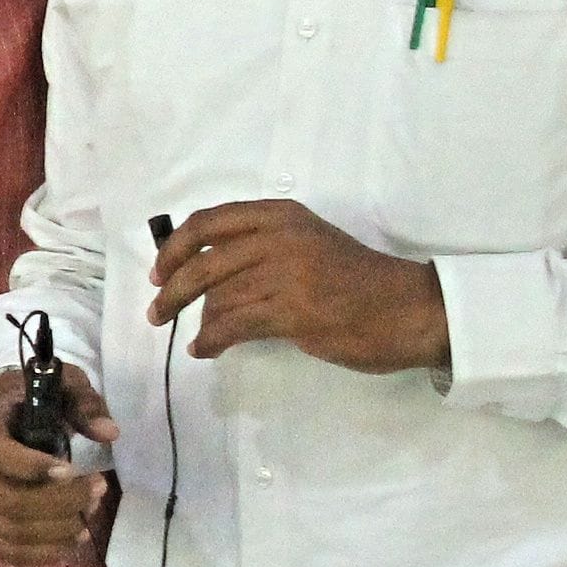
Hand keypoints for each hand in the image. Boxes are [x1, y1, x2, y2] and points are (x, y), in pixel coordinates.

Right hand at [0, 363, 117, 566]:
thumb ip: (84, 404)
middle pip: (8, 502)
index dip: (33, 468)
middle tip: (96, 489)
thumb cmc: (32, 399)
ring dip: (58, 529)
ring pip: (11, 531)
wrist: (1, 414)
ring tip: (89, 513)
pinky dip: (41, 554)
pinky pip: (7, 551)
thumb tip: (108, 433)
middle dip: (60, 503)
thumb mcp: (61, 387)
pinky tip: (70, 541)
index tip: (73, 470)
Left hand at [150, 201, 448, 371]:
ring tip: (196, 338)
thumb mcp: (307, 243)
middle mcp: (280, 237)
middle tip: (156, 313)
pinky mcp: (294, 311)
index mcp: (279, 215)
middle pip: (202, 262)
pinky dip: (212, 340)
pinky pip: (234, 325)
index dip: (173, 249)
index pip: (206, 222)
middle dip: (171, 291)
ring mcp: (287, 273)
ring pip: (217, 298)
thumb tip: (203, 271)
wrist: (410, 308)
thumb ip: (261, 246)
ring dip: (197, 322)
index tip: (159, 272)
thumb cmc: (356, 279)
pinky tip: (206, 350)